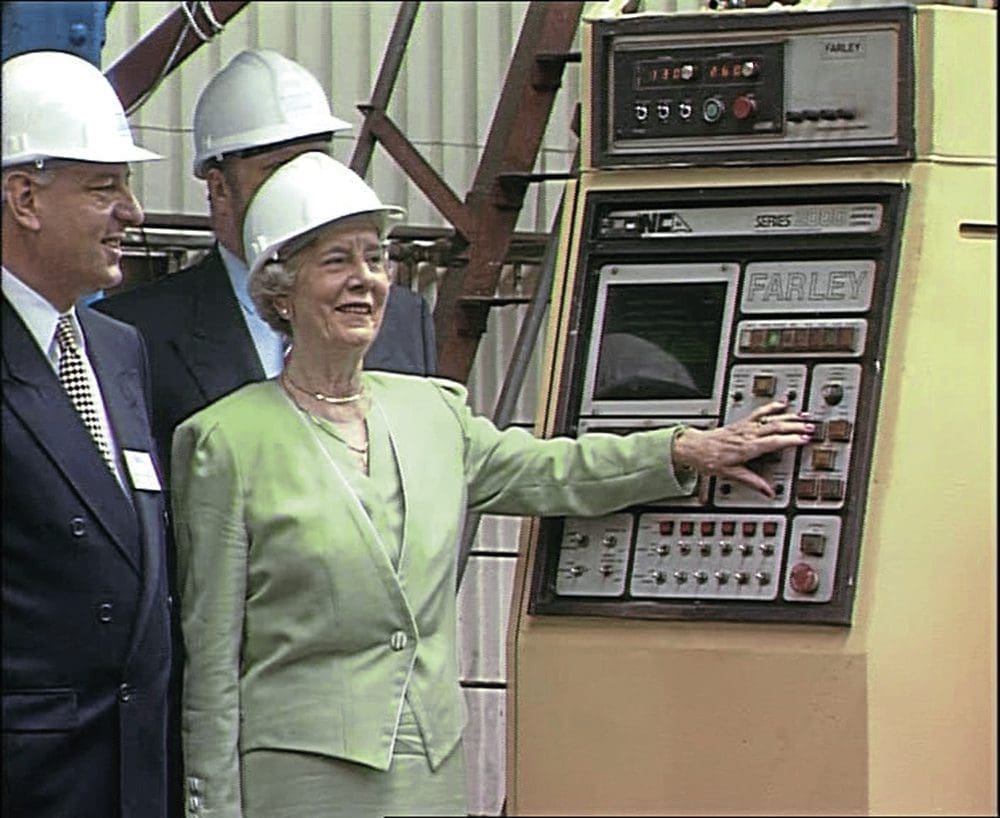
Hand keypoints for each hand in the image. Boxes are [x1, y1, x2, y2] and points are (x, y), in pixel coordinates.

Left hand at [671, 400, 813, 496]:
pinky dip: (772, 407)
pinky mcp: (742, 423)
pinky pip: (760, 412)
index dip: (790, 440)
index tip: (804, 440)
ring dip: (788, 417)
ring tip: (804, 416)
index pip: (773, 442)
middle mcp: (747, 434)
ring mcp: (745, 427)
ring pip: (770, 418)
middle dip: (795, 427)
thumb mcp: (730, 474)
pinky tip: (782, 403)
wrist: (693, 448)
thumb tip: (769, 492)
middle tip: (811, 428)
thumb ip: (752, 481)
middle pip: (775, 427)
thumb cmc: (709, 460)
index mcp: (746, 448)